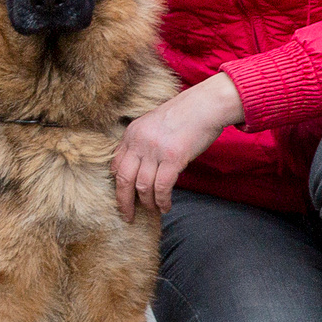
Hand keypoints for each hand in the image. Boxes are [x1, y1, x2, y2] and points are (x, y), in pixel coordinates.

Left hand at [111, 75, 242, 221]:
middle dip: (123, 201)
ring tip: (154, 210)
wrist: (205, 105)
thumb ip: (143, 143)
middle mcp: (139, 142)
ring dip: (147, 203)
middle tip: (127, 215)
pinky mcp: (173, 158)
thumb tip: (140, 167)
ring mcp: (155, 150)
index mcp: (131, 133)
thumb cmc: (184, 115)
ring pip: (142, 186)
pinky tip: (166, 206)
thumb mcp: (153, 125)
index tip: (122, 195)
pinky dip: (162, 200)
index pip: (116, 164)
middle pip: (123, 178)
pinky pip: (161, 187)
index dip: (118, 183)